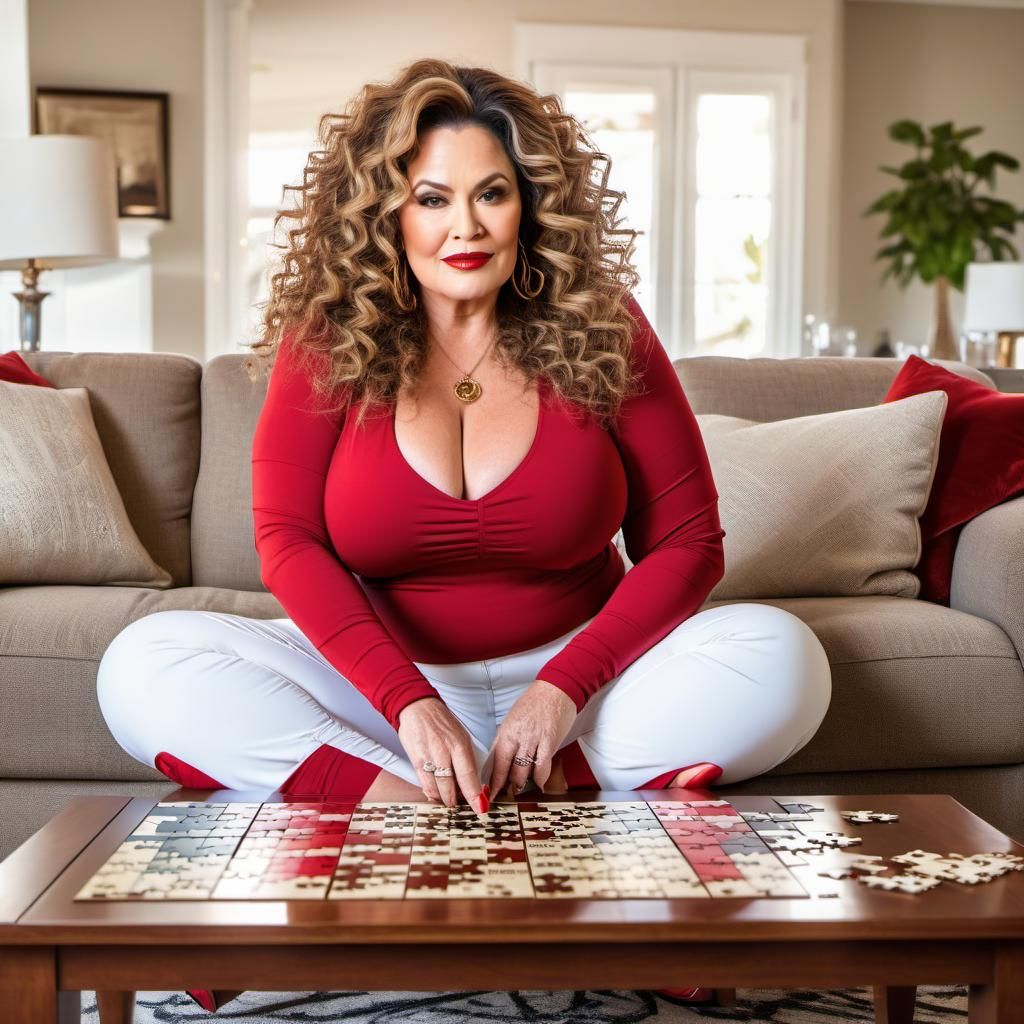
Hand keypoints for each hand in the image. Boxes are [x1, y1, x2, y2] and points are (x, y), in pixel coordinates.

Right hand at [397, 697, 487, 809]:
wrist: (418, 708)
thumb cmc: (441, 722)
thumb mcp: (461, 736)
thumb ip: (466, 758)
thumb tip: (473, 781)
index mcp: (460, 744)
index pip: (469, 776)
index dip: (475, 795)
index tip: (480, 807)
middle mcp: (444, 752)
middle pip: (452, 787)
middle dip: (458, 801)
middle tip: (462, 805)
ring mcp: (429, 757)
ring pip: (437, 789)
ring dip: (444, 799)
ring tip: (448, 800)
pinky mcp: (416, 760)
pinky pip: (424, 784)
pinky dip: (431, 792)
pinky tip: (435, 793)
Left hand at [489, 679, 577, 796]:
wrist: (557, 689)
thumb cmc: (535, 702)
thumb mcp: (513, 719)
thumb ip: (507, 738)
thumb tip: (500, 758)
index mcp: (506, 731)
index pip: (496, 762)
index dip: (493, 781)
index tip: (489, 792)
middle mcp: (518, 738)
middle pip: (508, 770)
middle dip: (506, 785)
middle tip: (505, 794)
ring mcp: (534, 741)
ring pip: (524, 772)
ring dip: (521, 783)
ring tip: (518, 788)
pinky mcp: (550, 743)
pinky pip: (542, 768)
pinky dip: (539, 778)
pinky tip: (538, 783)